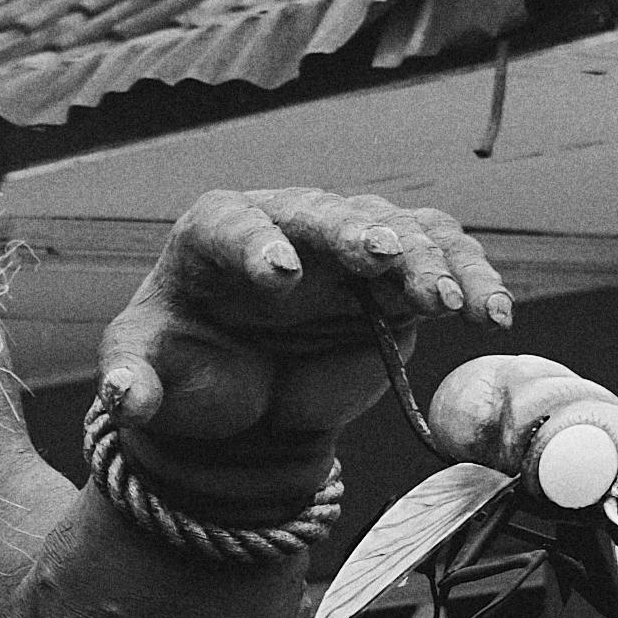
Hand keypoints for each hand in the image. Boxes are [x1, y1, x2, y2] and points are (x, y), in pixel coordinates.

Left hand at [94, 190, 513, 483]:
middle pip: (327, 216)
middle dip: (358, 235)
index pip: (233, 225)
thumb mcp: (143, 373)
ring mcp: (348, 246)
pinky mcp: (396, 278)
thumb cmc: (185, 368)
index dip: (256, 245)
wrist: (238, 401)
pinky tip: (491, 312)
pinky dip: (470, 280)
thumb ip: (130, 381)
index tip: (280, 275)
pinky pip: (441, 262)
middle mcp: (288, 225)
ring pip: (396, 231)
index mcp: (215, 234)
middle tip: (383, 258)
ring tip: (450, 301)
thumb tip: (126, 398)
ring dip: (428, 261)